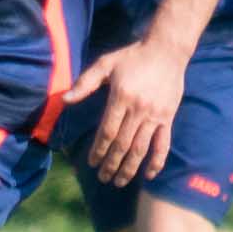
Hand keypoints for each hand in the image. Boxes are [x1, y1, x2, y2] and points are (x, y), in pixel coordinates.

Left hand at [66, 36, 187, 185]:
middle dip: (111, 164)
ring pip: (140, 148)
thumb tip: (64, 100)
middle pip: (122, 144)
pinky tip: (148, 175)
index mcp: (121, 97)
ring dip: (129, 168)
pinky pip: (163, 144)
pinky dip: (156, 161)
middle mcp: (138, 109)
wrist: (167, 50)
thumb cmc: (132, 57)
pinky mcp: (168, 118)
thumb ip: (85, 83)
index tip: (91, 163)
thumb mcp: (105, 64)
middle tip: (102, 178)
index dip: (98, 150)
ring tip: (119, 182)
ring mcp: (155, 115)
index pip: (107, 131)